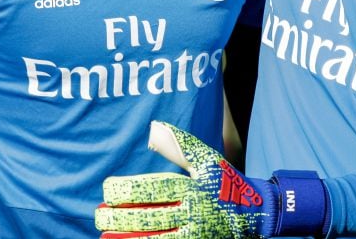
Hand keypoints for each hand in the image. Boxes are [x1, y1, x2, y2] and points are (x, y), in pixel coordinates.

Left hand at [95, 122, 328, 237]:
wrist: (257, 213)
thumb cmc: (226, 182)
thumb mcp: (207, 160)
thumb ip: (180, 146)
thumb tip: (153, 128)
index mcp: (194, 186)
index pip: (154, 188)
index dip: (128, 190)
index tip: (107, 189)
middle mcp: (194, 211)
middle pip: (150, 216)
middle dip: (121, 217)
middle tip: (98, 215)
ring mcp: (196, 233)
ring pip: (155, 238)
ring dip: (127, 237)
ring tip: (104, 234)